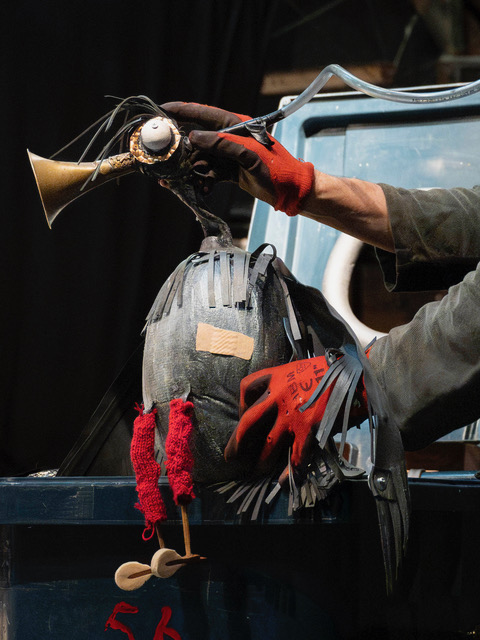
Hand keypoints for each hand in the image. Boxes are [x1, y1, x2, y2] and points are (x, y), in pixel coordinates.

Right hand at [161, 102, 314, 215]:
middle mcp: (230, 137)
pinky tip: (201, 188)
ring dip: (191, 169)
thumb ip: (222, 144)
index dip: (183, 111)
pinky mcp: (230, 170)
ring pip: (202, 158)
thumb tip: (194, 137)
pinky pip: (210, 172)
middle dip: (181, 147)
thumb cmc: (276, 170)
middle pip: (199, 137)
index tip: (162, 109)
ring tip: (176, 178)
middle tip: (163, 153)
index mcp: (236, 125)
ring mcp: (230, 154)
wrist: (291, 192)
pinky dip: (204, 180)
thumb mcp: (249, 155)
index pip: (204, 114)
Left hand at [224, 354, 368, 481]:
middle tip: (231, 455)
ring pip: (268, 443)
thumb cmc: (336, 369)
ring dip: (261, 460)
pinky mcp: (308, 430)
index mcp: (278, 376)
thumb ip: (293, 382)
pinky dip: (288, 471)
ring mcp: (292, 415)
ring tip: (257, 470)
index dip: (242, 403)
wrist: (357, 374)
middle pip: (249, 421)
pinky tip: (284, 481)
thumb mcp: (307, 368)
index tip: (244, 413)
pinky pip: (294, 456)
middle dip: (237, 441)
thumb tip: (289, 397)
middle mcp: (279, 396)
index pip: (247, 387)